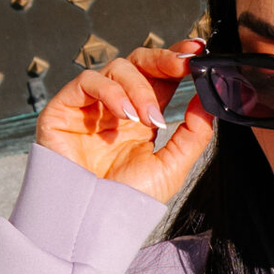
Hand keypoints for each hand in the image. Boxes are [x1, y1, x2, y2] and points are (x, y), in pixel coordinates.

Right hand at [34, 41, 215, 203]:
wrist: (92, 222)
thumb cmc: (125, 201)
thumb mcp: (171, 167)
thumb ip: (192, 135)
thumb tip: (207, 100)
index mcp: (142, 118)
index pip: (160, 77)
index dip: (177, 59)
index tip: (197, 50)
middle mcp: (117, 107)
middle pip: (139, 62)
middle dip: (164, 59)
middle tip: (183, 65)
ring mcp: (91, 105)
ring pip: (117, 68)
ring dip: (140, 88)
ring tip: (149, 119)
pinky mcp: (65, 107)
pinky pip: (89, 81)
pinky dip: (111, 92)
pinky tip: (124, 115)